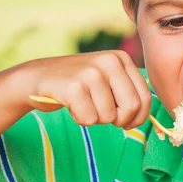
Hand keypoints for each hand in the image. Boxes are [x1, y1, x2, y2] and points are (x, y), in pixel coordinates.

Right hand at [24, 50, 150, 129]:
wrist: (38, 78)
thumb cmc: (78, 85)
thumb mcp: (108, 80)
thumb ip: (128, 92)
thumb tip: (145, 116)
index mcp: (122, 59)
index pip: (144, 97)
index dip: (138, 117)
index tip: (126, 122)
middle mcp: (109, 61)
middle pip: (131, 107)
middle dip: (119, 120)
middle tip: (104, 117)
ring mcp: (91, 72)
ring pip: (108, 116)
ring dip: (95, 119)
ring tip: (83, 104)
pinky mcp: (73, 87)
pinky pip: (89, 119)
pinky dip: (80, 119)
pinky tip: (71, 105)